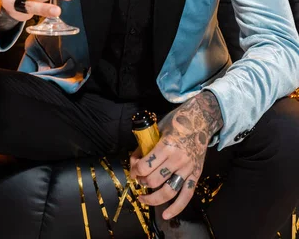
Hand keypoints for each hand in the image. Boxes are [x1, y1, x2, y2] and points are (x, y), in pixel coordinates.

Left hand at [129, 91, 222, 220]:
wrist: (201, 119)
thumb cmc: (177, 121)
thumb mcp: (158, 128)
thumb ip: (146, 144)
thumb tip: (134, 159)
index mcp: (167, 145)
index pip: (145, 166)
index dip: (135, 170)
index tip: (133, 169)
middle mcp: (178, 159)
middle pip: (154, 180)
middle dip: (141, 182)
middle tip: (138, 179)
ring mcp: (188, 168)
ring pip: (168, 191)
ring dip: (152, 198)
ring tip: (143, 197)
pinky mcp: (196, 174)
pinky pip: (186, 195)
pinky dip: (176, 208)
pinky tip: (166, 215)